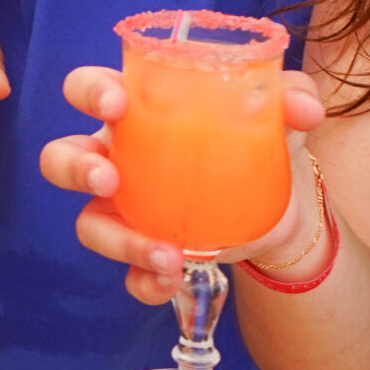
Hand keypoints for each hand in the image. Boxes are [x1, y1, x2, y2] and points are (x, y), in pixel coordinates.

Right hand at [38, 65, 325, 303]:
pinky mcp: (147, 249)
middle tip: (107, 179)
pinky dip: (143, 280)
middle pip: (62, 157)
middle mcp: (119, 156)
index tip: (116, 104)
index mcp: (138, 110)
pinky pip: (126, 273)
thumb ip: (292, 97)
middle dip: (74, 168)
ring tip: (165, 254)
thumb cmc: (265, 139)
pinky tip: (172, 278)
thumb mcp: (280, 112)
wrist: (288, 206)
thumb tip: (307, 109)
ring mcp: (128, 209)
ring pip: (88, 224)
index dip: (88, 92)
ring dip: (117, 241)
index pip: (88, 89)